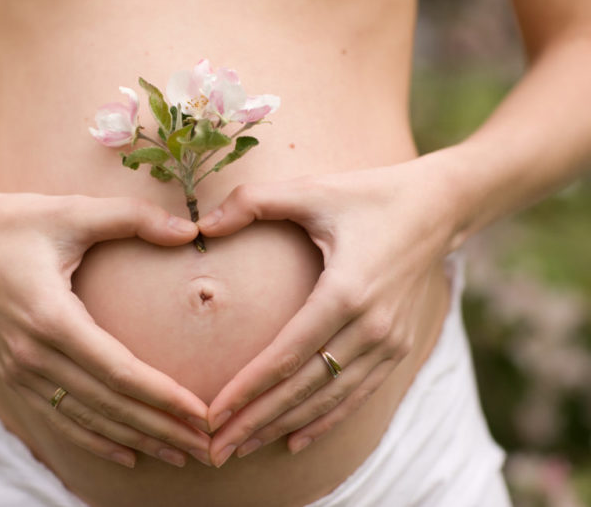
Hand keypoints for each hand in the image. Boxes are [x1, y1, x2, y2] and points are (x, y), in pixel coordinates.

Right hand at [0, 187, 211, 467]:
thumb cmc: (18, 221)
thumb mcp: (74, 211)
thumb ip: (134, 218)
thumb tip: (191, 230)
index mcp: (50, 318)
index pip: (118, 370)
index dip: (163, 396)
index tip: (202, 413)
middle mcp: (32, 354)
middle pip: (109, 404)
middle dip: (162, 429)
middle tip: (208, 446)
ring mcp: (19, 370)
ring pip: (88, 419)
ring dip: (137, 440)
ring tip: (181, 456)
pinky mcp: (15, 374)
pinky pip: (61, 418)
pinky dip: (97, 440)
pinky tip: (129, 454)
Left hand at [197, 154, 462, 465]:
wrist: (440, 208)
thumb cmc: (369, 195)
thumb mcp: (312, 190)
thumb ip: (253, 202)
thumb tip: (198, 225)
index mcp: (345, 291)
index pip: (287, 354)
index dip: (247, 388)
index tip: (212, 414)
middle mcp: (371, 327)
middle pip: (303, 387)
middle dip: (256, 421)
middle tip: (214, 450)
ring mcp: (390, 343)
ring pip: (328, 399)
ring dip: (283, 427)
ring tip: (242, 449)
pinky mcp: (399, 349)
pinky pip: (356, 395)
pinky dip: (325, 421)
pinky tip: (295, 441)